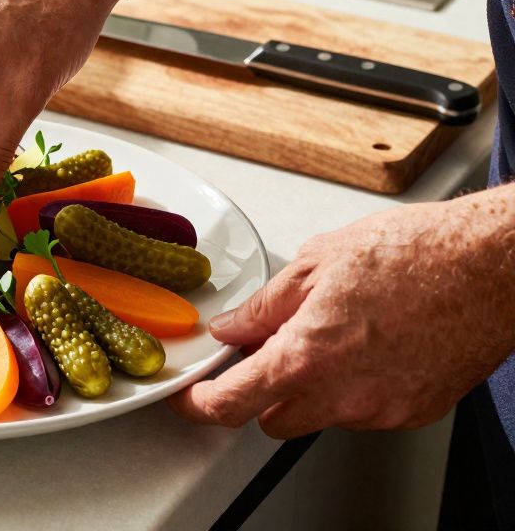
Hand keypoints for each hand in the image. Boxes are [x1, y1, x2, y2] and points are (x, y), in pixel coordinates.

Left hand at [168, 189, 514, 438]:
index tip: (189, 397)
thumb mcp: (317, 262)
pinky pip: (363, 411)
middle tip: (263, 349)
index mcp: (306, 357)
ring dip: (309, 387)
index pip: (230, 404)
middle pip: (272, 419)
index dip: (198, 404)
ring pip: (320, 416)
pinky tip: (366, 344)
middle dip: (259, 391)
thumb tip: (231, 326)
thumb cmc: (418, 254)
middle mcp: (343, 396)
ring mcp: (382, 410)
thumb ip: (264, 305)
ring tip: (330, 333)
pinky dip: (352, 387)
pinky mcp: (415, 412)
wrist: (493, 266)